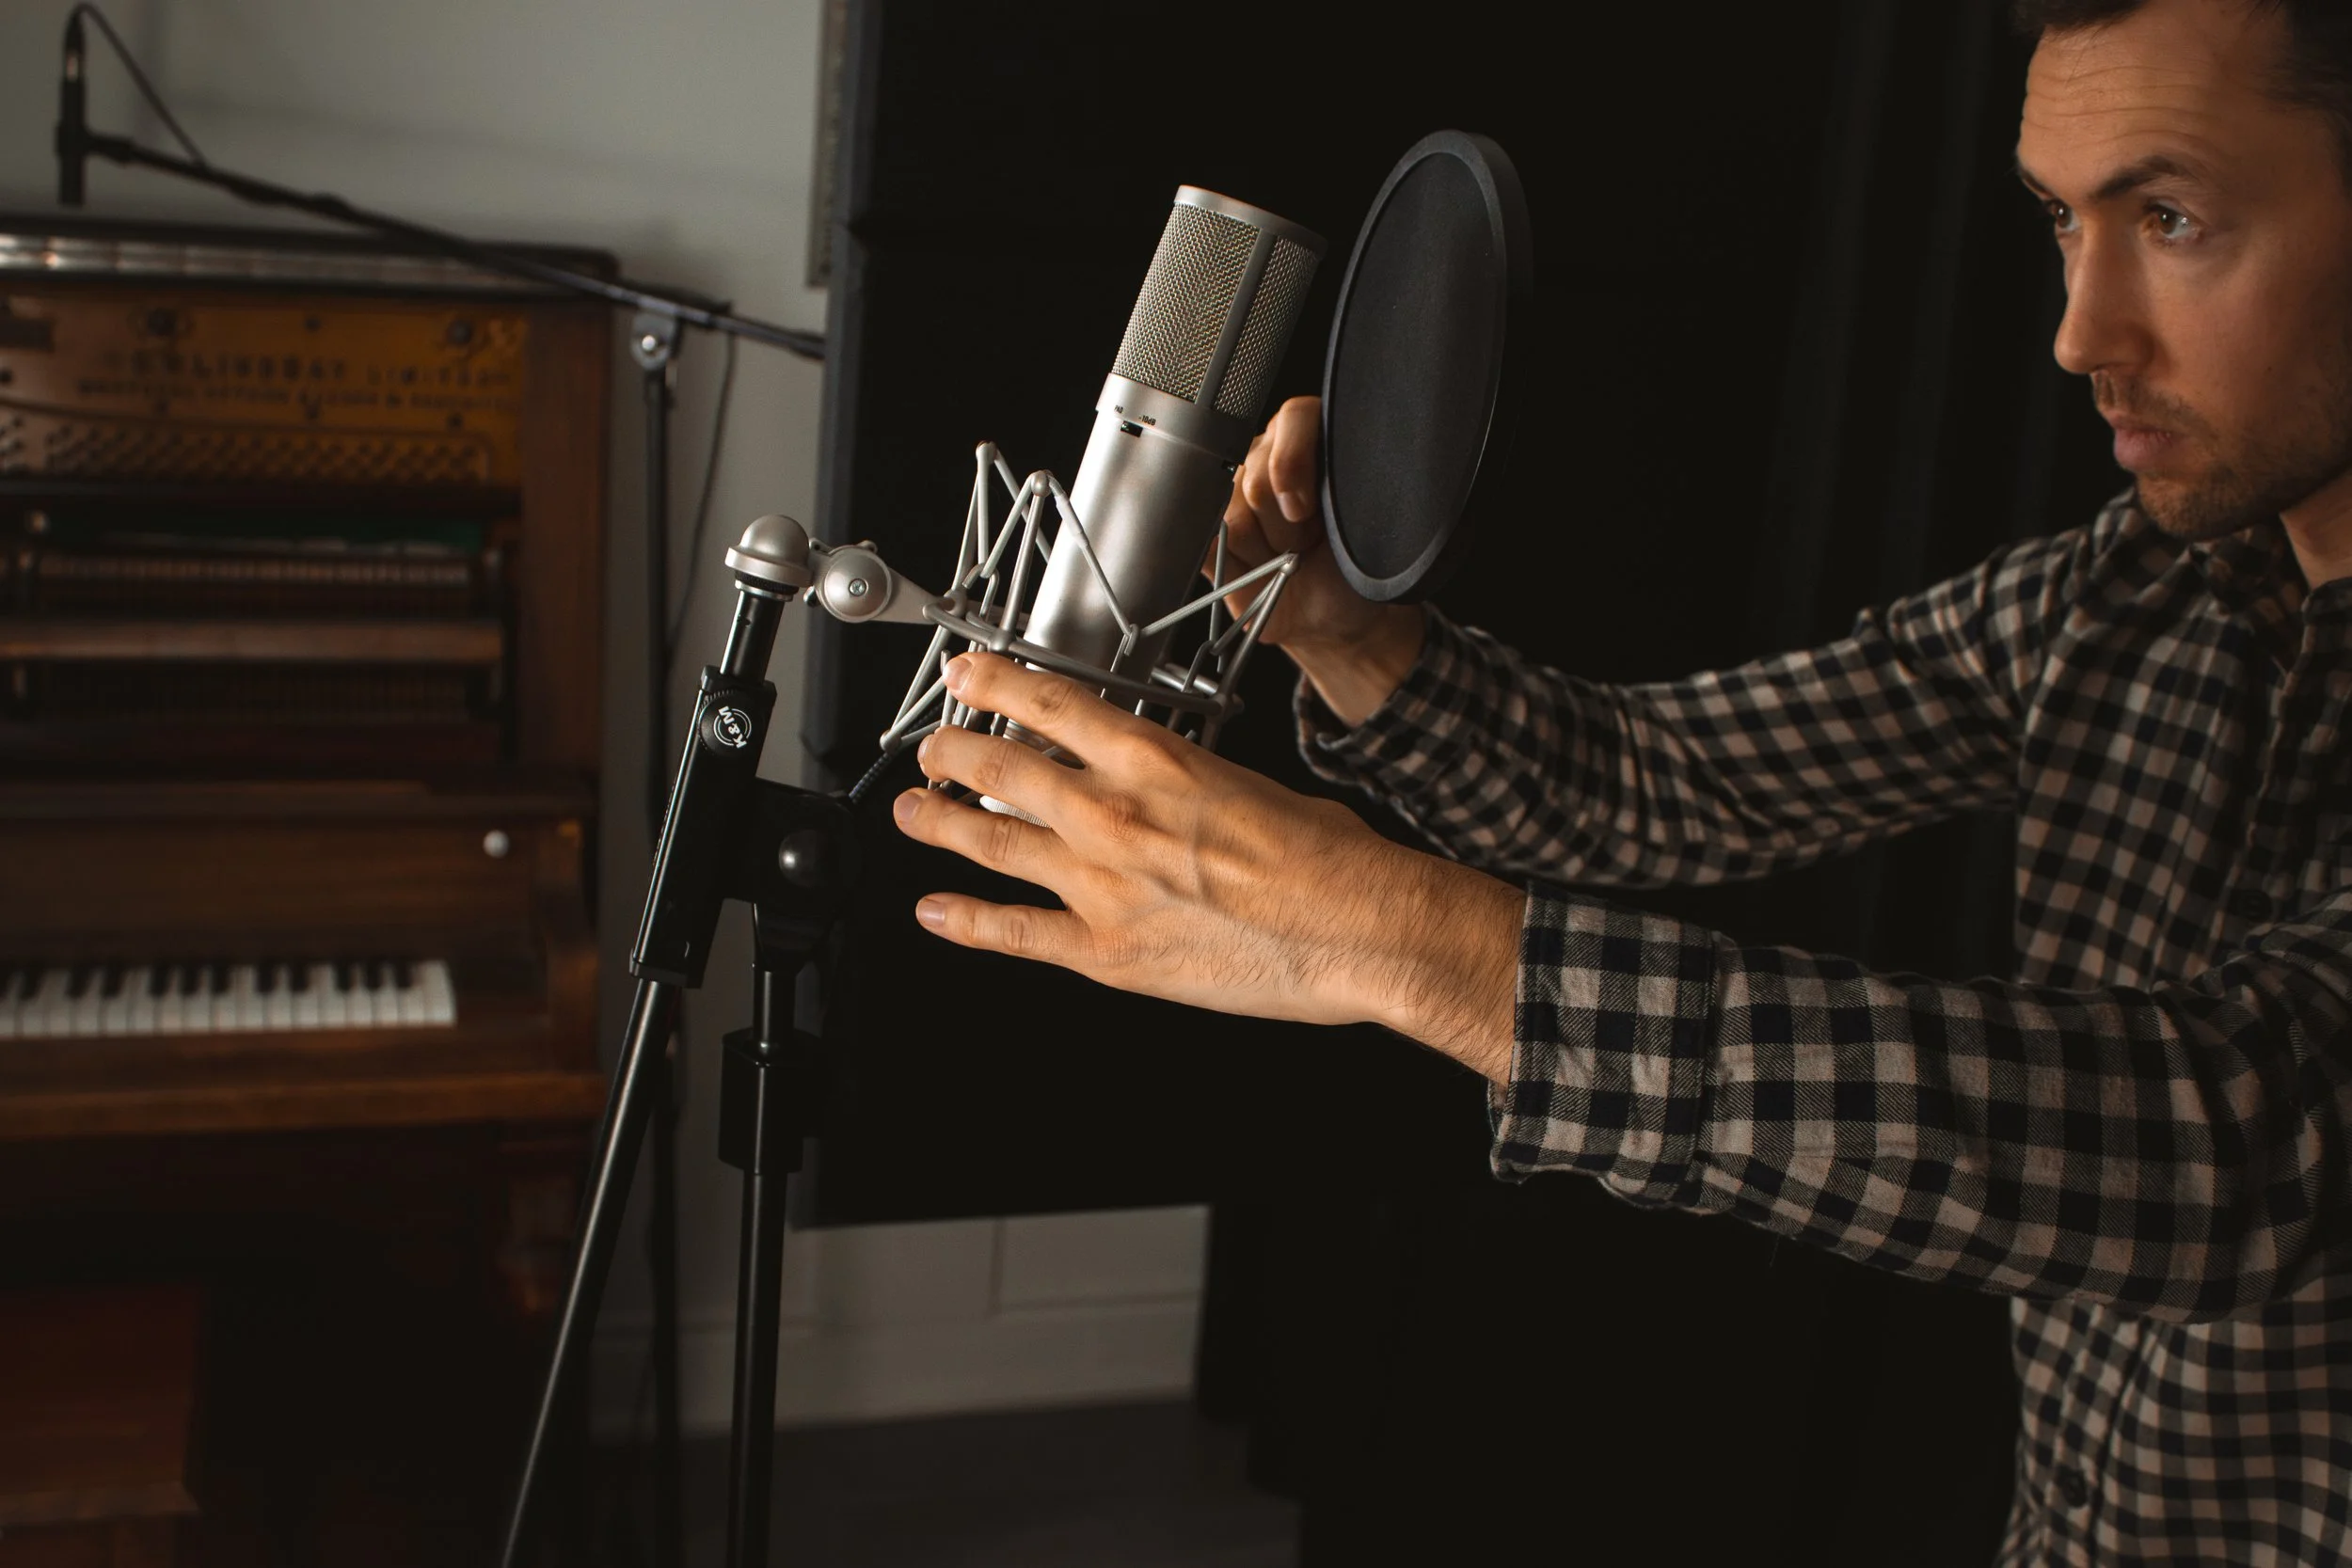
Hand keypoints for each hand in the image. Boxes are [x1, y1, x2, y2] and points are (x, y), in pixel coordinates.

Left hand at [891, 652, 1521, 1079]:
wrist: (1360, 927)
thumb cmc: (1328, 860)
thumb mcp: (1253, 786)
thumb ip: (1192, 785)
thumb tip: (1173, 793)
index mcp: (1155, 760)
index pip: (1048, 703)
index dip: (993, 684)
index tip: (965, 676)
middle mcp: (1113, 815)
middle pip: (1000, 769)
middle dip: (951, 752)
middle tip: (931, 747)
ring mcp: (1101, 885)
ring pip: (991, 841)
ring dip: (940, 822)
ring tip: (912, 811)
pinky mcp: (1106, 952)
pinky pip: (1014, 933)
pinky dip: (966, 920)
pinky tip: (937, 911)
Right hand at [1221, 396, 1426, 724]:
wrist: (1336, 613)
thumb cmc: (1354, 562)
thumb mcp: (1364, 521)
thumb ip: (1341, 483)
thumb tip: (1301, 485)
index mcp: (1309, 439)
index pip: (1293, 419)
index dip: (1294, 463)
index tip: (1308, 506)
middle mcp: (1265, 459)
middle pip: (1257, 476)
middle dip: (1288, 522)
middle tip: (1311, 539)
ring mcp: (1231, 497)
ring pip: (1234, 518)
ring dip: (1269, 550)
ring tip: (1289, 557)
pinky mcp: (1210, 538)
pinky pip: (1206, 544)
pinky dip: (1238, 565)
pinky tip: (1259, 569)